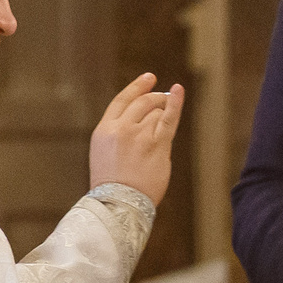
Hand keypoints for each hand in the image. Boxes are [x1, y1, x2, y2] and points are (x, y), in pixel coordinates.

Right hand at [88, 73, 183, 204]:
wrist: (119, 205)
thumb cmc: (113, 184)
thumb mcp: (104, 153)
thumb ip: (119, 132)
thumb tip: (145, 116)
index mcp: (104, 130)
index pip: (122, 100)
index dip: (137, 87)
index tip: (148, 78)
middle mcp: (121, 129)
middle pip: (143, 103)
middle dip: (155, 99)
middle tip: (163, 100)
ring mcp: (140, 136)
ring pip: (157, 113)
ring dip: (163, 114)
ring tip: (162, 126)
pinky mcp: (158, 145)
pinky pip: (169, 118)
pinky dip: (176, 103)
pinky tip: (178, 90)